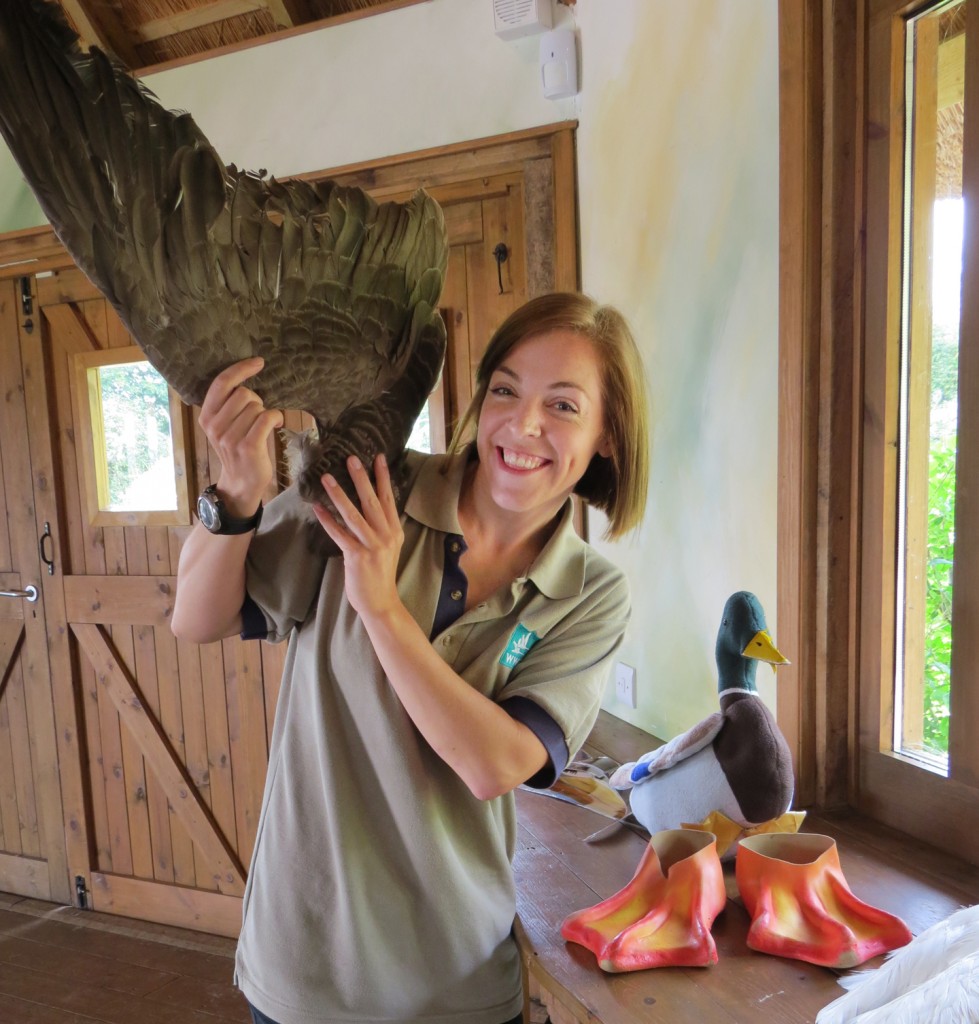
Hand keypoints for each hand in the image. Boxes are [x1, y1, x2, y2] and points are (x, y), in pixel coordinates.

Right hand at [197, 358, 283, 515]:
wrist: (241, 482)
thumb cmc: (237, 448)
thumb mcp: (224, 425)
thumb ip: (228, 404)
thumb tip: (248, 374)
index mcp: (206, 416)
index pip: (222, 383)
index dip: (241, 369)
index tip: (258, 362)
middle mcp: (215, 426)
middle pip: (244, 394)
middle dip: (257, 401)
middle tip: (258, 415)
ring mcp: (230, 437)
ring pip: (257, 407)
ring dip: (266, 413)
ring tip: (263, 426)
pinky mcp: (248, 446)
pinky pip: (267, 418)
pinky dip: (276, 418)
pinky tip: (277, 424)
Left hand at [312, 454, 404, 620]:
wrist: (381, 602)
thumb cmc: (380, 573)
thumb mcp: (389, 547)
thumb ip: (381, 527)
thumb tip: (368, 505)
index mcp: (395, 530)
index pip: (389, 498)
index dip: (383, 477)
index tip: (378, 457)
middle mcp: (386, 535)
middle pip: (373, 501)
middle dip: (362, 478)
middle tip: (351, 458)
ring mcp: (372, 546)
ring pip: (354, 515)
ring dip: (339, 495)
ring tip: (327, 478)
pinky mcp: (357, 557)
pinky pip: (340, 534)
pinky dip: (327, 521)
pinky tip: (317, 508)